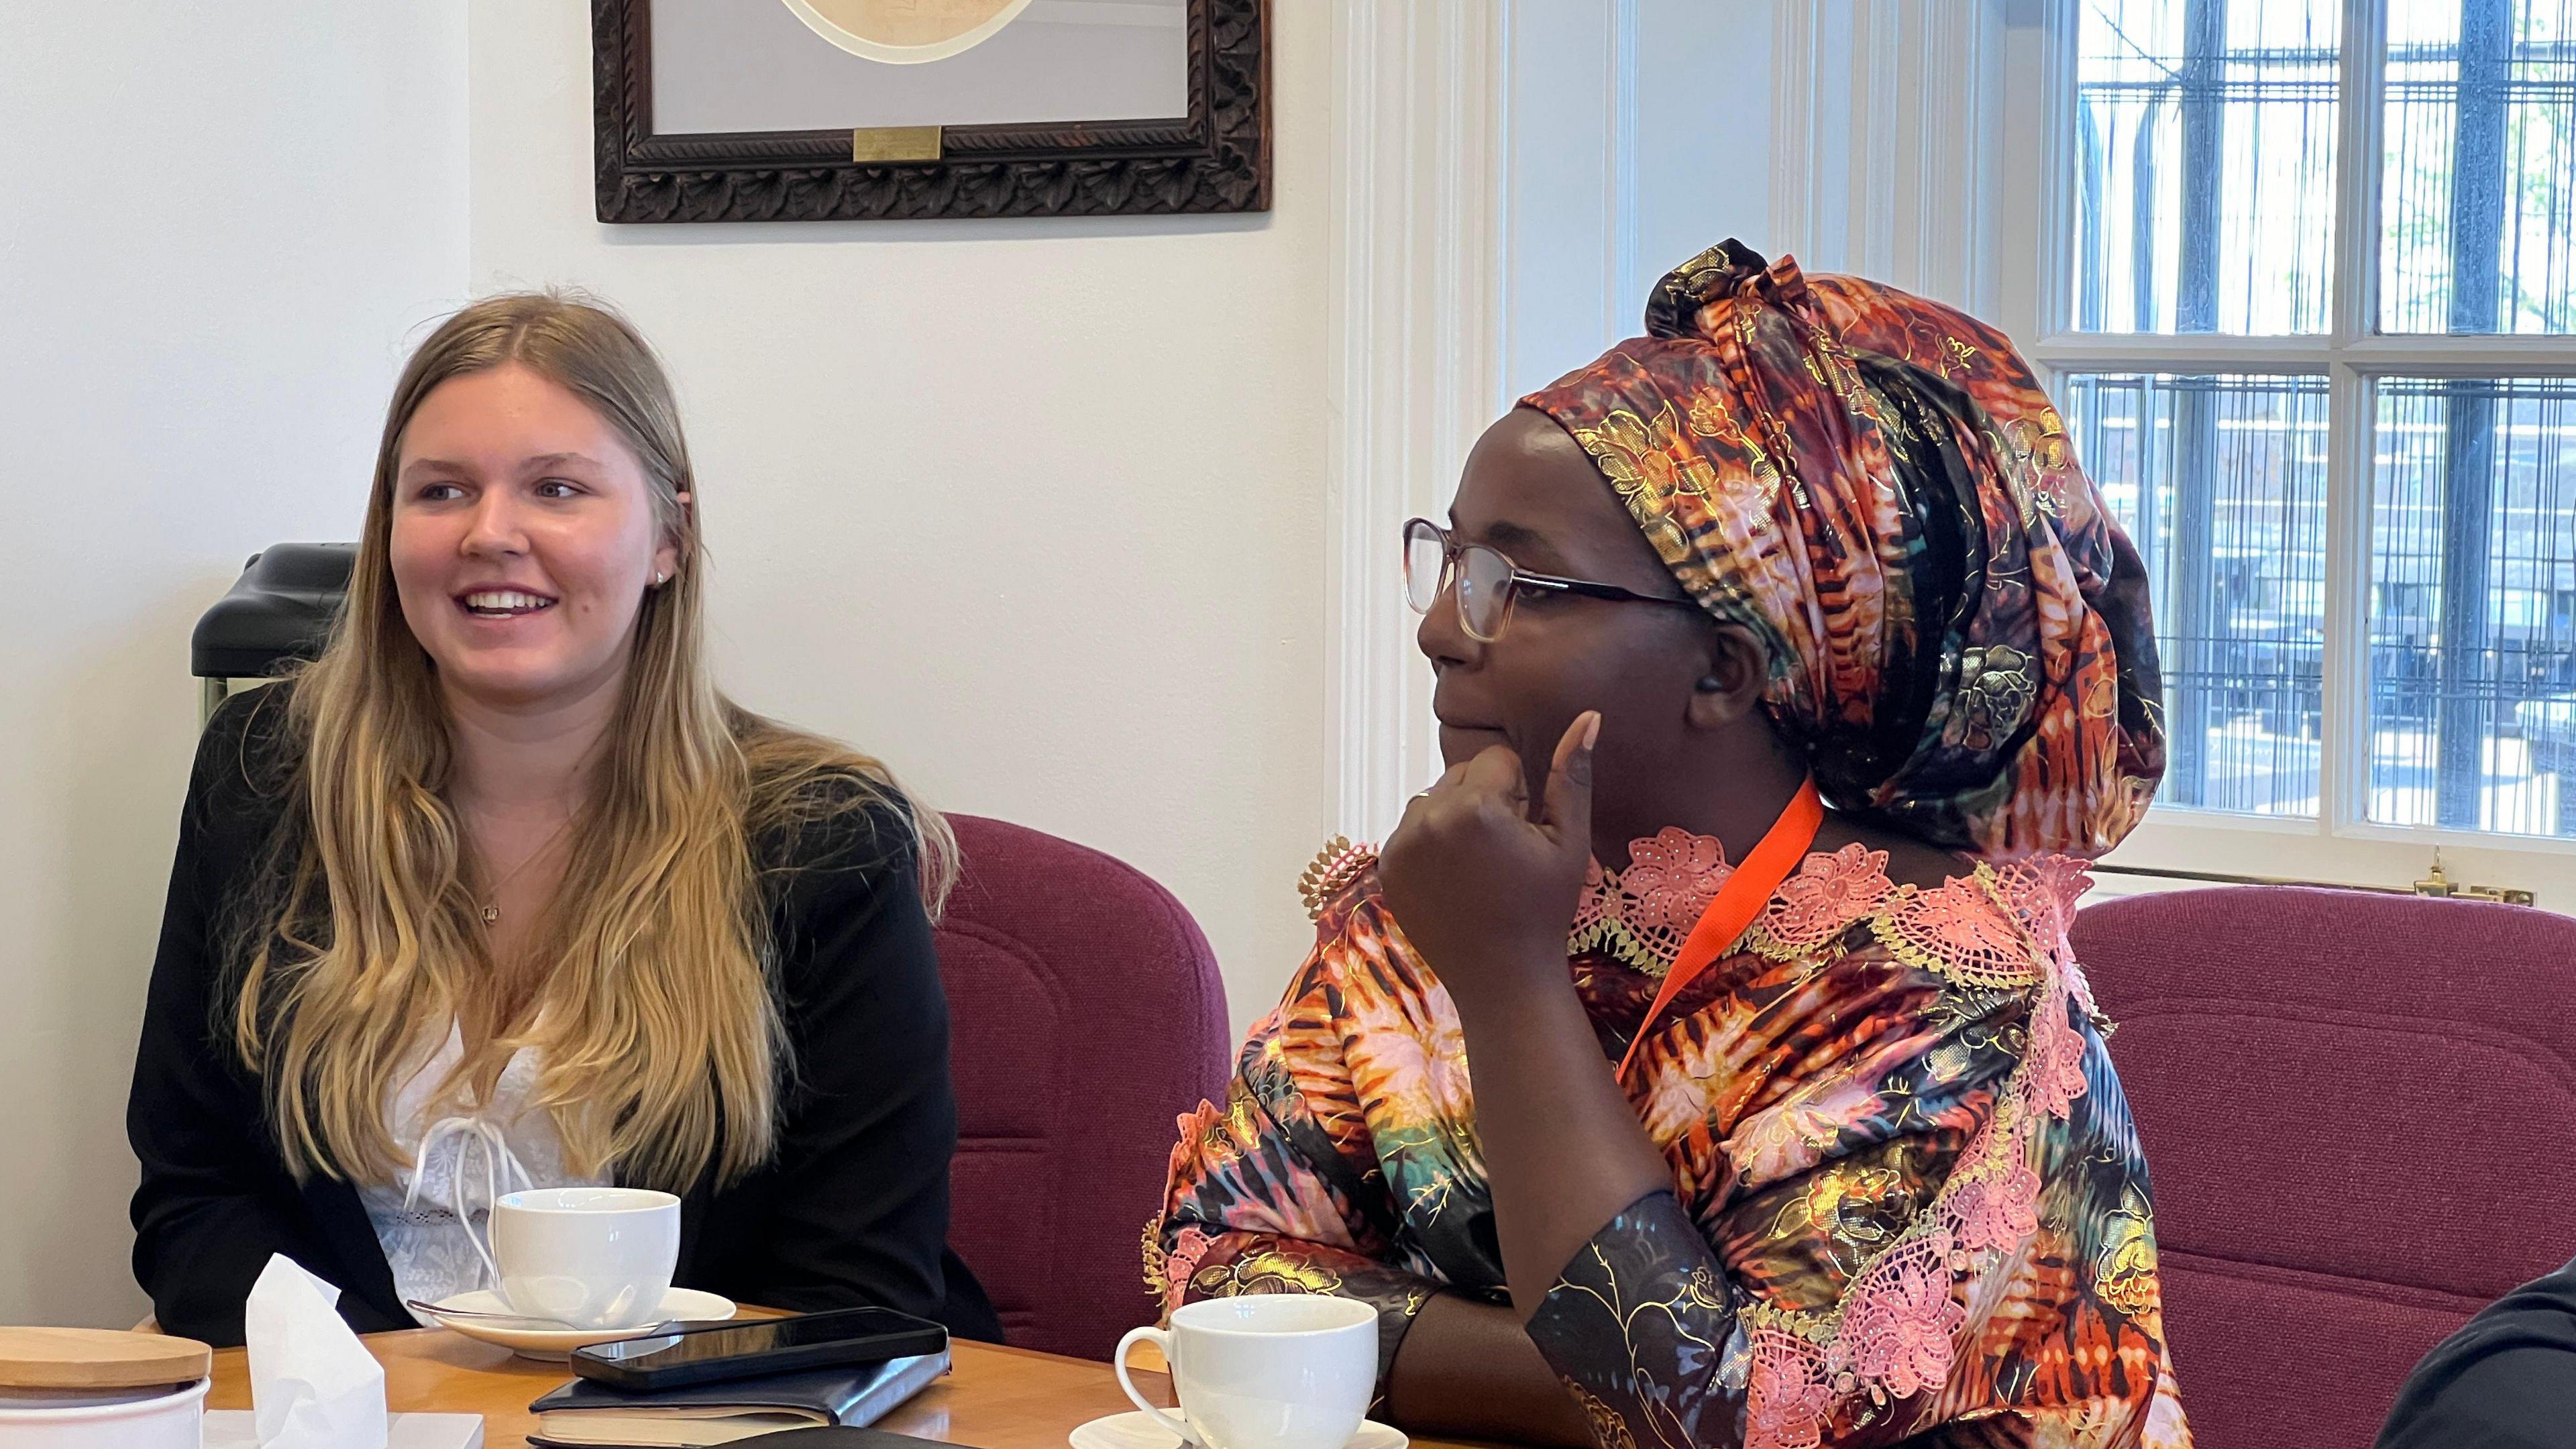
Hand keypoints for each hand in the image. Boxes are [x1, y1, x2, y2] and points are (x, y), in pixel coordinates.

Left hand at [1378, 712, 1599, 1006]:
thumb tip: (1589, 716)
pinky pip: (1412, 831)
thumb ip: (1571, 775)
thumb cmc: (1544, 910)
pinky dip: (1431, 844)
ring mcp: (1400, 846)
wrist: (1503, 979)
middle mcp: (1428, 819)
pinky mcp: (1386, 868)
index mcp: (1474, 807)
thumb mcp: (1569, 842)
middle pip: (1460, 775)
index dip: (1520, 794)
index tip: (1524, 835)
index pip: (1497, 760)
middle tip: (1503, 853)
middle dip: (1484, 801)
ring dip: (1454, 819)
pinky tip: (1454, 879)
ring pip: (1433, 800)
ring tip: (1479, 866)